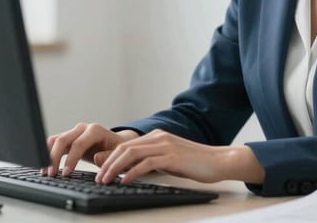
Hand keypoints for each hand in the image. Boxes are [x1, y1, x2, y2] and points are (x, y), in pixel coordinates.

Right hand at [44, 122, 139, 176]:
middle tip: (52, 174)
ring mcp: (74, 132)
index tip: (66, 174)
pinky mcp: (68, 139)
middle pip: (63, 140)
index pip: (79, 144)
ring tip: (45, 172)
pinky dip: (48, 154)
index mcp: (95, 130)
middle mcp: (82, 128)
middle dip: (55, 157)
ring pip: (55, 140)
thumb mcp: (118, 154)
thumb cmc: (117, 150)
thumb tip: (96, 157)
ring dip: (48, 156)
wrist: (115, 144)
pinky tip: (46, 167)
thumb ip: (108, 156)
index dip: (71, 159)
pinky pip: (54, 144)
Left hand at [95, 129, 264, 185]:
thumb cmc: (194, 163)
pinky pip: (147, 163)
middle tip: (97, 177)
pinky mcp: (172, 157)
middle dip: (107, 163)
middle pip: (125, 147)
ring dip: (115, 167)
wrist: (219, 160)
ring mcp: (165, 146)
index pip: (126, 145)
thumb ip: (148, 160)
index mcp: (156, 137)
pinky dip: (133, 172)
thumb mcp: (167, 160)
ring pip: (132, 153)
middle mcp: (159, 137)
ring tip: (105, 180)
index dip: (109, 157)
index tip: (97, 170)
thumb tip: (126, 168)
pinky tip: (125, 180)